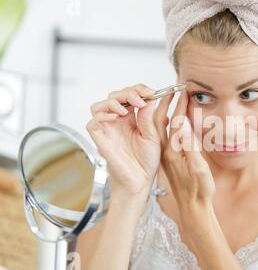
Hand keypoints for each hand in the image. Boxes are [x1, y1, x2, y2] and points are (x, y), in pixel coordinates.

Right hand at [86, 84, 171, 198]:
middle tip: (140, 100)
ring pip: (100, 105)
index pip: (131, 94)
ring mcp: (107, 128)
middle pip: (115, 96)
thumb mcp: (152, 135)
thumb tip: (149, 98)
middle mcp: (118, 120)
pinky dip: (102, 115)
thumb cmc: (147, 160)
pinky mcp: (99, 138)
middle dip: (128, 93)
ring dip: (113, 102)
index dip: (140, 90)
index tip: (152, 92)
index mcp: (132, 117)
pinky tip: (115, 117)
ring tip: (126, 109)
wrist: (141, 180)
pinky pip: (93, 121)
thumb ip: (149, 117)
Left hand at [160, 91, 215, 209]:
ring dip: (167, 110)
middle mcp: (165, 151)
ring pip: (162, 127)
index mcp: (172, 152)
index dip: (177, 104)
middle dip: (168, 102)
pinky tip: (173, 118)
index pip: (171, 121)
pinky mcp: (170, 158)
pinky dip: (169, 122)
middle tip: (176, 86)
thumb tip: (182, 125)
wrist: (192, 208)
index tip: (183, 90)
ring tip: (174, 97)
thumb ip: (191, 147)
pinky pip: (166, 135)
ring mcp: (166, 154)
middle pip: (162, 120)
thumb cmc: (199, 191)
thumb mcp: (198, 169)